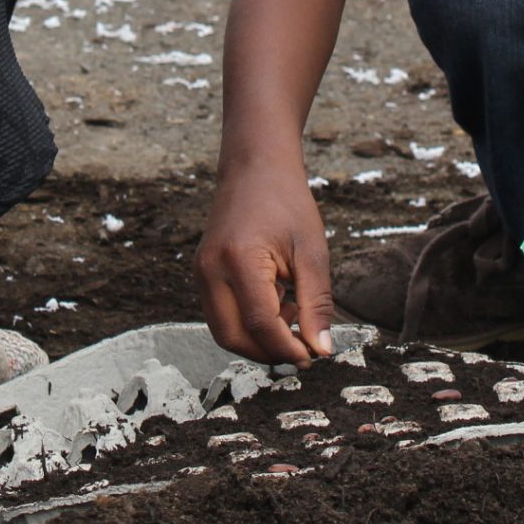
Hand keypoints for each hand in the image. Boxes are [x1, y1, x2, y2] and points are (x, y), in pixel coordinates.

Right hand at [194, 166, 335, 366]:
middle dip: (270, 352)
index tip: (314, 357)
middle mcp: (210, 270)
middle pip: (234, 337)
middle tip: (303, 347)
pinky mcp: (202, 273)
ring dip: (258, 339)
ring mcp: (201, 272)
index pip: (260, 324)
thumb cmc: (287, 201)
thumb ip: (316, 303)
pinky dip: (247, 323)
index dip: (288, 348)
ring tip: (293, 315)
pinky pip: (221, 314)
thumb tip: (321, 349)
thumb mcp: (311, 251)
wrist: (255, 166)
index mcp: (238, 260)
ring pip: (224, 331)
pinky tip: (277, 302)